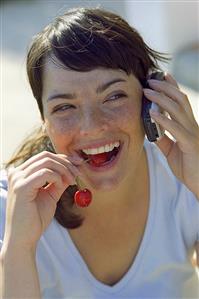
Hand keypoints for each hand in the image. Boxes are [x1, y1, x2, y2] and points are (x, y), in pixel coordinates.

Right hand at [4, 151, 82, 249]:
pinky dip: (58, 177)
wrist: (24, 239)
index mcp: (22, 174)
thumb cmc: (35, 220)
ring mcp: (18, 179)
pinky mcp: (21, 187)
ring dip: (64, 170)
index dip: (63, 158)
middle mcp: (17, 173)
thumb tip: (72, 169)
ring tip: (72, 182)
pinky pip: (45, 173)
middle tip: (78, 174)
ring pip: (47, 162)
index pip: (44, 157)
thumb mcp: (50, 196)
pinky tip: (62, 186)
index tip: (78, 164)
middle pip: (46, 156)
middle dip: (66, 163)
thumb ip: (59, 182)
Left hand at [143, 73, 198, 198]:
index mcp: (188, 126)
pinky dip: (163, 119)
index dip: (173, 87)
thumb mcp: (171, 151)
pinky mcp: (190, 144)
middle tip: (150, 80)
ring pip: (178, 109)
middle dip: (165, 87)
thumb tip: (151, 131)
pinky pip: (175, 128)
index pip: (181, 102)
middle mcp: (192, 126)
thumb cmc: (188, 167)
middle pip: (180, 99)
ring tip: (147, 91)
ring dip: (161, 98)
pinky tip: (151, 113)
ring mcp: (192, 133)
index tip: (162, 75)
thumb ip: (163, 139)